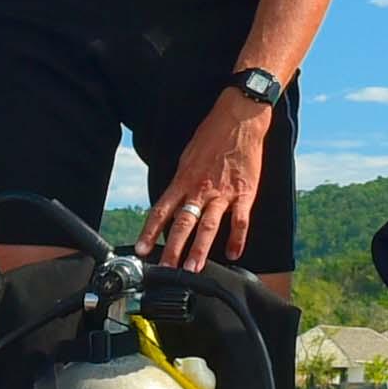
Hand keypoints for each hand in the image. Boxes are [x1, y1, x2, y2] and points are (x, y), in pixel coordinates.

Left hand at [148, 92, 268, 265]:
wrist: (238, 119)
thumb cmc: (211, 137)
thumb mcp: (186, 157)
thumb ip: (180, 183)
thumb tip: (172, 202)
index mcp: (183, 180)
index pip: (161, 210)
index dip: (150, 232)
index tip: (142, 250)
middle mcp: (200, 189)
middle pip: (183, 223)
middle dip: (173, 249)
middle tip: (166, 269)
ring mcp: (223, 193)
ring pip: (209, 226)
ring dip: (200, 249)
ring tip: (193, 268)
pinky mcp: (245, 193)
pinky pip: (240, 220)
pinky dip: (237, 239)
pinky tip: (233, 253)